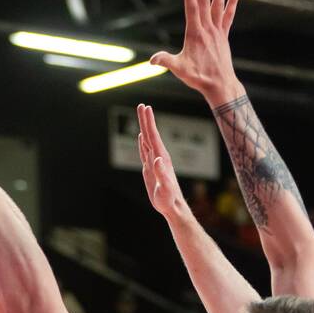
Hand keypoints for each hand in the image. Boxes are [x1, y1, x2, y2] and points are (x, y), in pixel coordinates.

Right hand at [136, 104, 186, 218]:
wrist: (172, 207)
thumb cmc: (169, 200)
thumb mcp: (165, 188)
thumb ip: (162, 174)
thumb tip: (157, 158)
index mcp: (161, 158)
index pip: (153, 136)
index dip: (149, 122)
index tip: (146, 108)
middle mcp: (159, 157)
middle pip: (150, 135)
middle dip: (145, 120)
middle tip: (141, 105)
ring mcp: (155, 162)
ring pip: (147, 140)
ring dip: (144, 128)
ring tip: (141, 116)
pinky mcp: (151, 168)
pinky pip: (145, 151)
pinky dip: (142, 142)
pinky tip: (141, 137)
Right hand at [151, 0, 240, 101]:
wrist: (220, 84)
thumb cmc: (198, 77)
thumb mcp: (180, 70)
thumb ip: (166, 61)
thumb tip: (152, 60)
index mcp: (195, 34)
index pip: (192, 10)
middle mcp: (208, 29)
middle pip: (204, 2)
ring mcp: (217, 31)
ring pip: (218, 5)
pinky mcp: (223, 35)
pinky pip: (228, 15)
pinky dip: (232, 3)